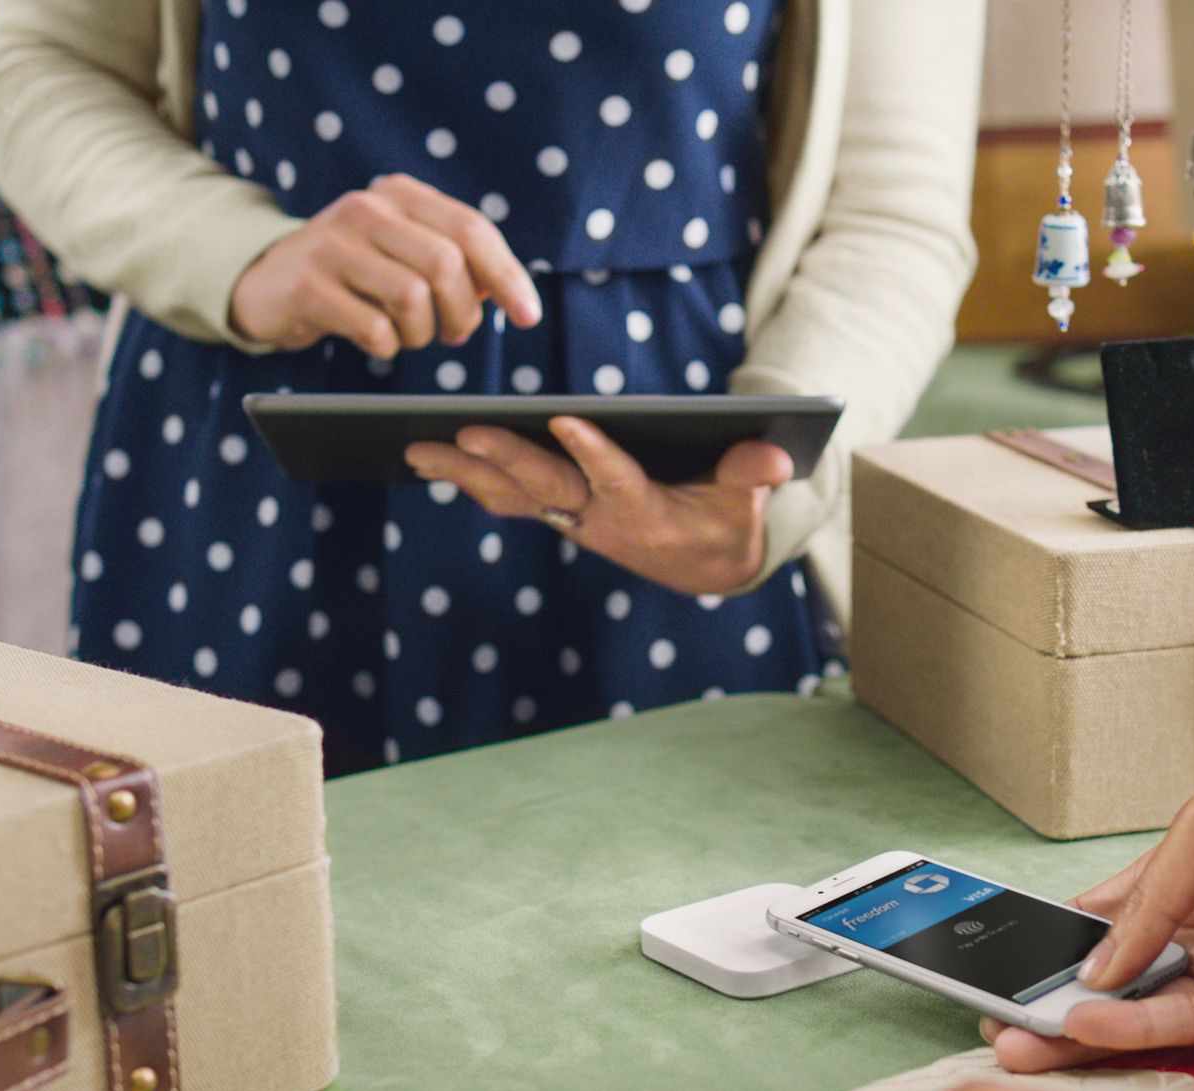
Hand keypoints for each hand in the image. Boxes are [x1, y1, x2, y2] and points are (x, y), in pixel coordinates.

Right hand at [229, 174, 541, 358]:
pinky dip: (388, 346)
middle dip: (463, 310)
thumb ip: (457, 262)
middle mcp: (367, 209)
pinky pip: (375, 329)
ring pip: (412, 297)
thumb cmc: (356, 273)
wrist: (269, 281)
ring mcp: (333, 244)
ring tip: (410, 335)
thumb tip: (508, 292)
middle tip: (455, 332)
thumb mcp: (404, 252)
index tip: (529, 316)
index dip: (507, 276)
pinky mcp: (309, 285)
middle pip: (446, 264)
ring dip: (423, 332)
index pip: (471, 229)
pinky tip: (377, 339)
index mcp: (400, 195)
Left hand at [403, 417, 792, 595]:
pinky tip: (428, 458)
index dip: (595, 455)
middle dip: (506, 458)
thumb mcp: (747, 503)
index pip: (621, 482)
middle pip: (548, 487)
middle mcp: (600, 520)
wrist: (703, 565)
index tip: (569, 422)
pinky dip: (467, 478)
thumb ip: (753, 476)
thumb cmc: (726, 520)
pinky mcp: (559, 512)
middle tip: (466, 429)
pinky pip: (506, 497)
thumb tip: (777, 456)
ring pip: (513, 493)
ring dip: (465, 471)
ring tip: (416, 447)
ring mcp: (573, 518)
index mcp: (649, 515)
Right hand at [988, 695, 1193, 1073]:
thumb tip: (1101, 957)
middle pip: (1113, 987)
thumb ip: (1153, 893)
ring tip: (1049, 1031)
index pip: (1097, 932)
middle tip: (1005, 1030)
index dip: (1052, 954)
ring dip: (1093, 1027)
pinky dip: (1148, 1033)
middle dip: (1054, 1010)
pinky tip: (1109, 1027)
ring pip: (1146, 1016)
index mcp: (1176, 891)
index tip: (1009, 976)